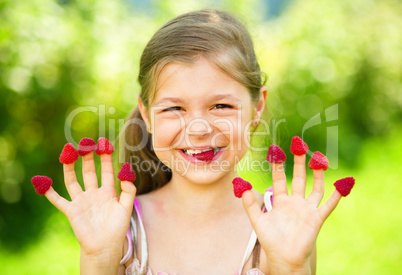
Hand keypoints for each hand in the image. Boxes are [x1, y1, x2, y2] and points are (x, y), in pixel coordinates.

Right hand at [44, 151, 135, 263]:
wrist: (105, 246)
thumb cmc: (117, 228)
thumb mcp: (126, 207)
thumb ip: (128, 190)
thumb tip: (125, 172)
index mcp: (108, 192)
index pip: (106, 170)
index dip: (105, 158)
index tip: (104, 144)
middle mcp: (94, 193)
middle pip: (89, 172)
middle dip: (87, 158)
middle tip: (85, 143)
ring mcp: (82, 201)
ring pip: (73, 181)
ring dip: (70, 167)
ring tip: (68, 153)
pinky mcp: (71, 211)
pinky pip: (58, 200)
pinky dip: (49, 193)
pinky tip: (43, 182)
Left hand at [242, 154, 340, 273]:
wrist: (284, 258)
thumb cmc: (271, 241)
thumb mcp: (257, 220)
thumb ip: (250, 204)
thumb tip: (241, 186)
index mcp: (280, 201)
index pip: (279, 178)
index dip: (277, 165)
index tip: (275, 150)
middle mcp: (295, 202)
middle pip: (298, 178)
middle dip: (298, 162)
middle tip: (299, 145)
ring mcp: (307, 209)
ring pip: (315, 187)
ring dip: (317, 173)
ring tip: (318, 157)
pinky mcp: (317, 218)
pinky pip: (329, 205)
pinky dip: (336, 195)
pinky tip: (342, 184)